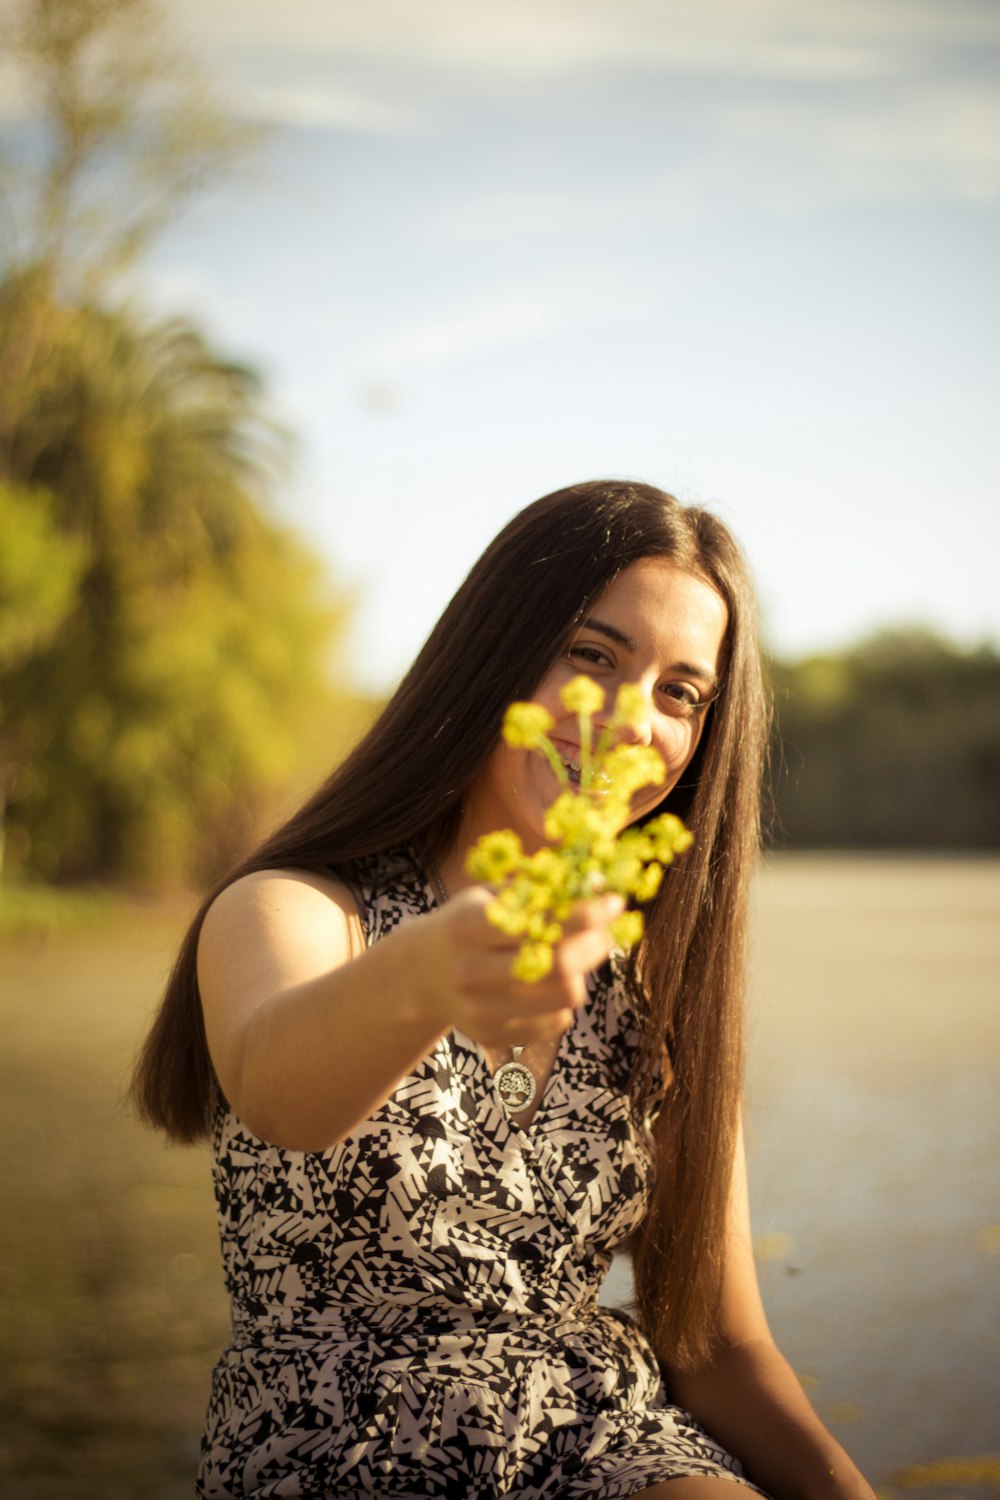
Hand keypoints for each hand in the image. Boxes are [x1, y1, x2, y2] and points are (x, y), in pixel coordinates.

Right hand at [411, 887, 624, 1047]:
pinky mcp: (493, 1035)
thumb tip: (598, 879)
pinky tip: (548, 984)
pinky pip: (556, 1022)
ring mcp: (480, 1009)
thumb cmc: (466, 925)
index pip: (538, 922)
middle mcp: (470, 972)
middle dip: (595, 944)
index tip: (615, 902)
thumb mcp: (486, 895)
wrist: (420, 975)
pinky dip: (564, 1000)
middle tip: (605, 931)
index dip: (585, 913)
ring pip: (564, 996)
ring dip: (582, 973)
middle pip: (558, 964)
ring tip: (576, 956)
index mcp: (467, 927)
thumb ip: (536, 888)